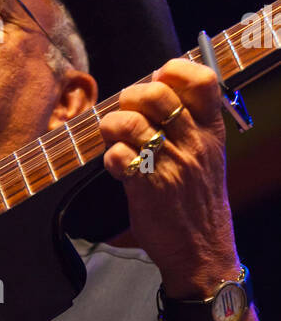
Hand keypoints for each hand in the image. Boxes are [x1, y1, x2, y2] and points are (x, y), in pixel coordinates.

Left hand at [97, 58, 240, 296]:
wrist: (202, 250)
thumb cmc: (197, 200)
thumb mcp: (208, 156)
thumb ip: (189, 122)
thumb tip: (156, 85)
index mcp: (211, 131)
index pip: (202, 80)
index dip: (174, 70)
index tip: (159, 79)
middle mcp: (194, 144)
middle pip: (155, 94)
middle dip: (130, 97)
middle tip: (126, 113)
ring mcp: (171, 165)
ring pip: (130, 122)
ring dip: (112, 127)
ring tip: (116, 140)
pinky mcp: (148, 187)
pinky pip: (117, 156)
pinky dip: (110, 158)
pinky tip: (118, 168)